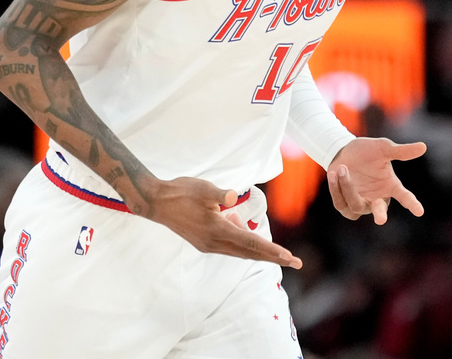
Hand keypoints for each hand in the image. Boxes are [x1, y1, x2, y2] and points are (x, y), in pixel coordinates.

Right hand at [144, 176, 302, 268]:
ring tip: (274, 248)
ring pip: (240, 252)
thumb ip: (221, 194)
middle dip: (273, 257)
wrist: (156, 202)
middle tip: (295, 261)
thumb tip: (234, 197)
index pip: (252, 243)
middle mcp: (214, 243)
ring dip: (258, 251)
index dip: (273, 250)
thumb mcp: (203, 188)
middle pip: (250, 253)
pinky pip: (230, 246)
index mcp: (217, 230)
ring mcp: (208, 245)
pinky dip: (242, 242)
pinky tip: (239, 224)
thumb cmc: (180, 192)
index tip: (290, 257)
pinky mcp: (203, 242)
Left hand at [327, 137, 426, 224]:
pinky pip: (341, 203)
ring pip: (356, 205)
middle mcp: (377, 198)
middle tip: (381, 220)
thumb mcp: (384, 148)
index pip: (404, 197)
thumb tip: (423, 147)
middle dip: (380, 214)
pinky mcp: (344, 203)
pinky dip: (336, 189)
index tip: (419, 211)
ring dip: (348, 188)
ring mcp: (361, 202)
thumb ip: (401, 151)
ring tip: (343, 168)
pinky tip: (334, 174)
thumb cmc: (367, 151)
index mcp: (391, 186)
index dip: (412, 204)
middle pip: (379, 210)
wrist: (343, 151)